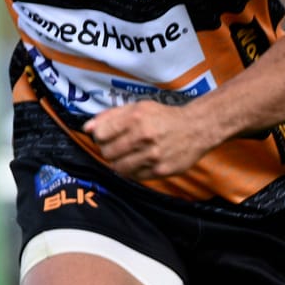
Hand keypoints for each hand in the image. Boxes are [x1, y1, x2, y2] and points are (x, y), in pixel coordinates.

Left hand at [85, 100, 216, 179]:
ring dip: (119, 162)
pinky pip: (134, 176)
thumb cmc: (163, 117)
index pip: (100, 134)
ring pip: (118, 167)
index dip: (100, 136)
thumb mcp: (137, 108)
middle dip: (108, 150)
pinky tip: (140, 161)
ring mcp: (153, 155)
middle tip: (118, 146)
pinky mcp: (161, 170)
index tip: (106, 136)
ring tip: (128, 154)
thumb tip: (86, 128)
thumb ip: (109, 116)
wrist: (197, 128)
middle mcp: (144, 136)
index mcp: (136, 118)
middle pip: (107, 152)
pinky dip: (133, 170)